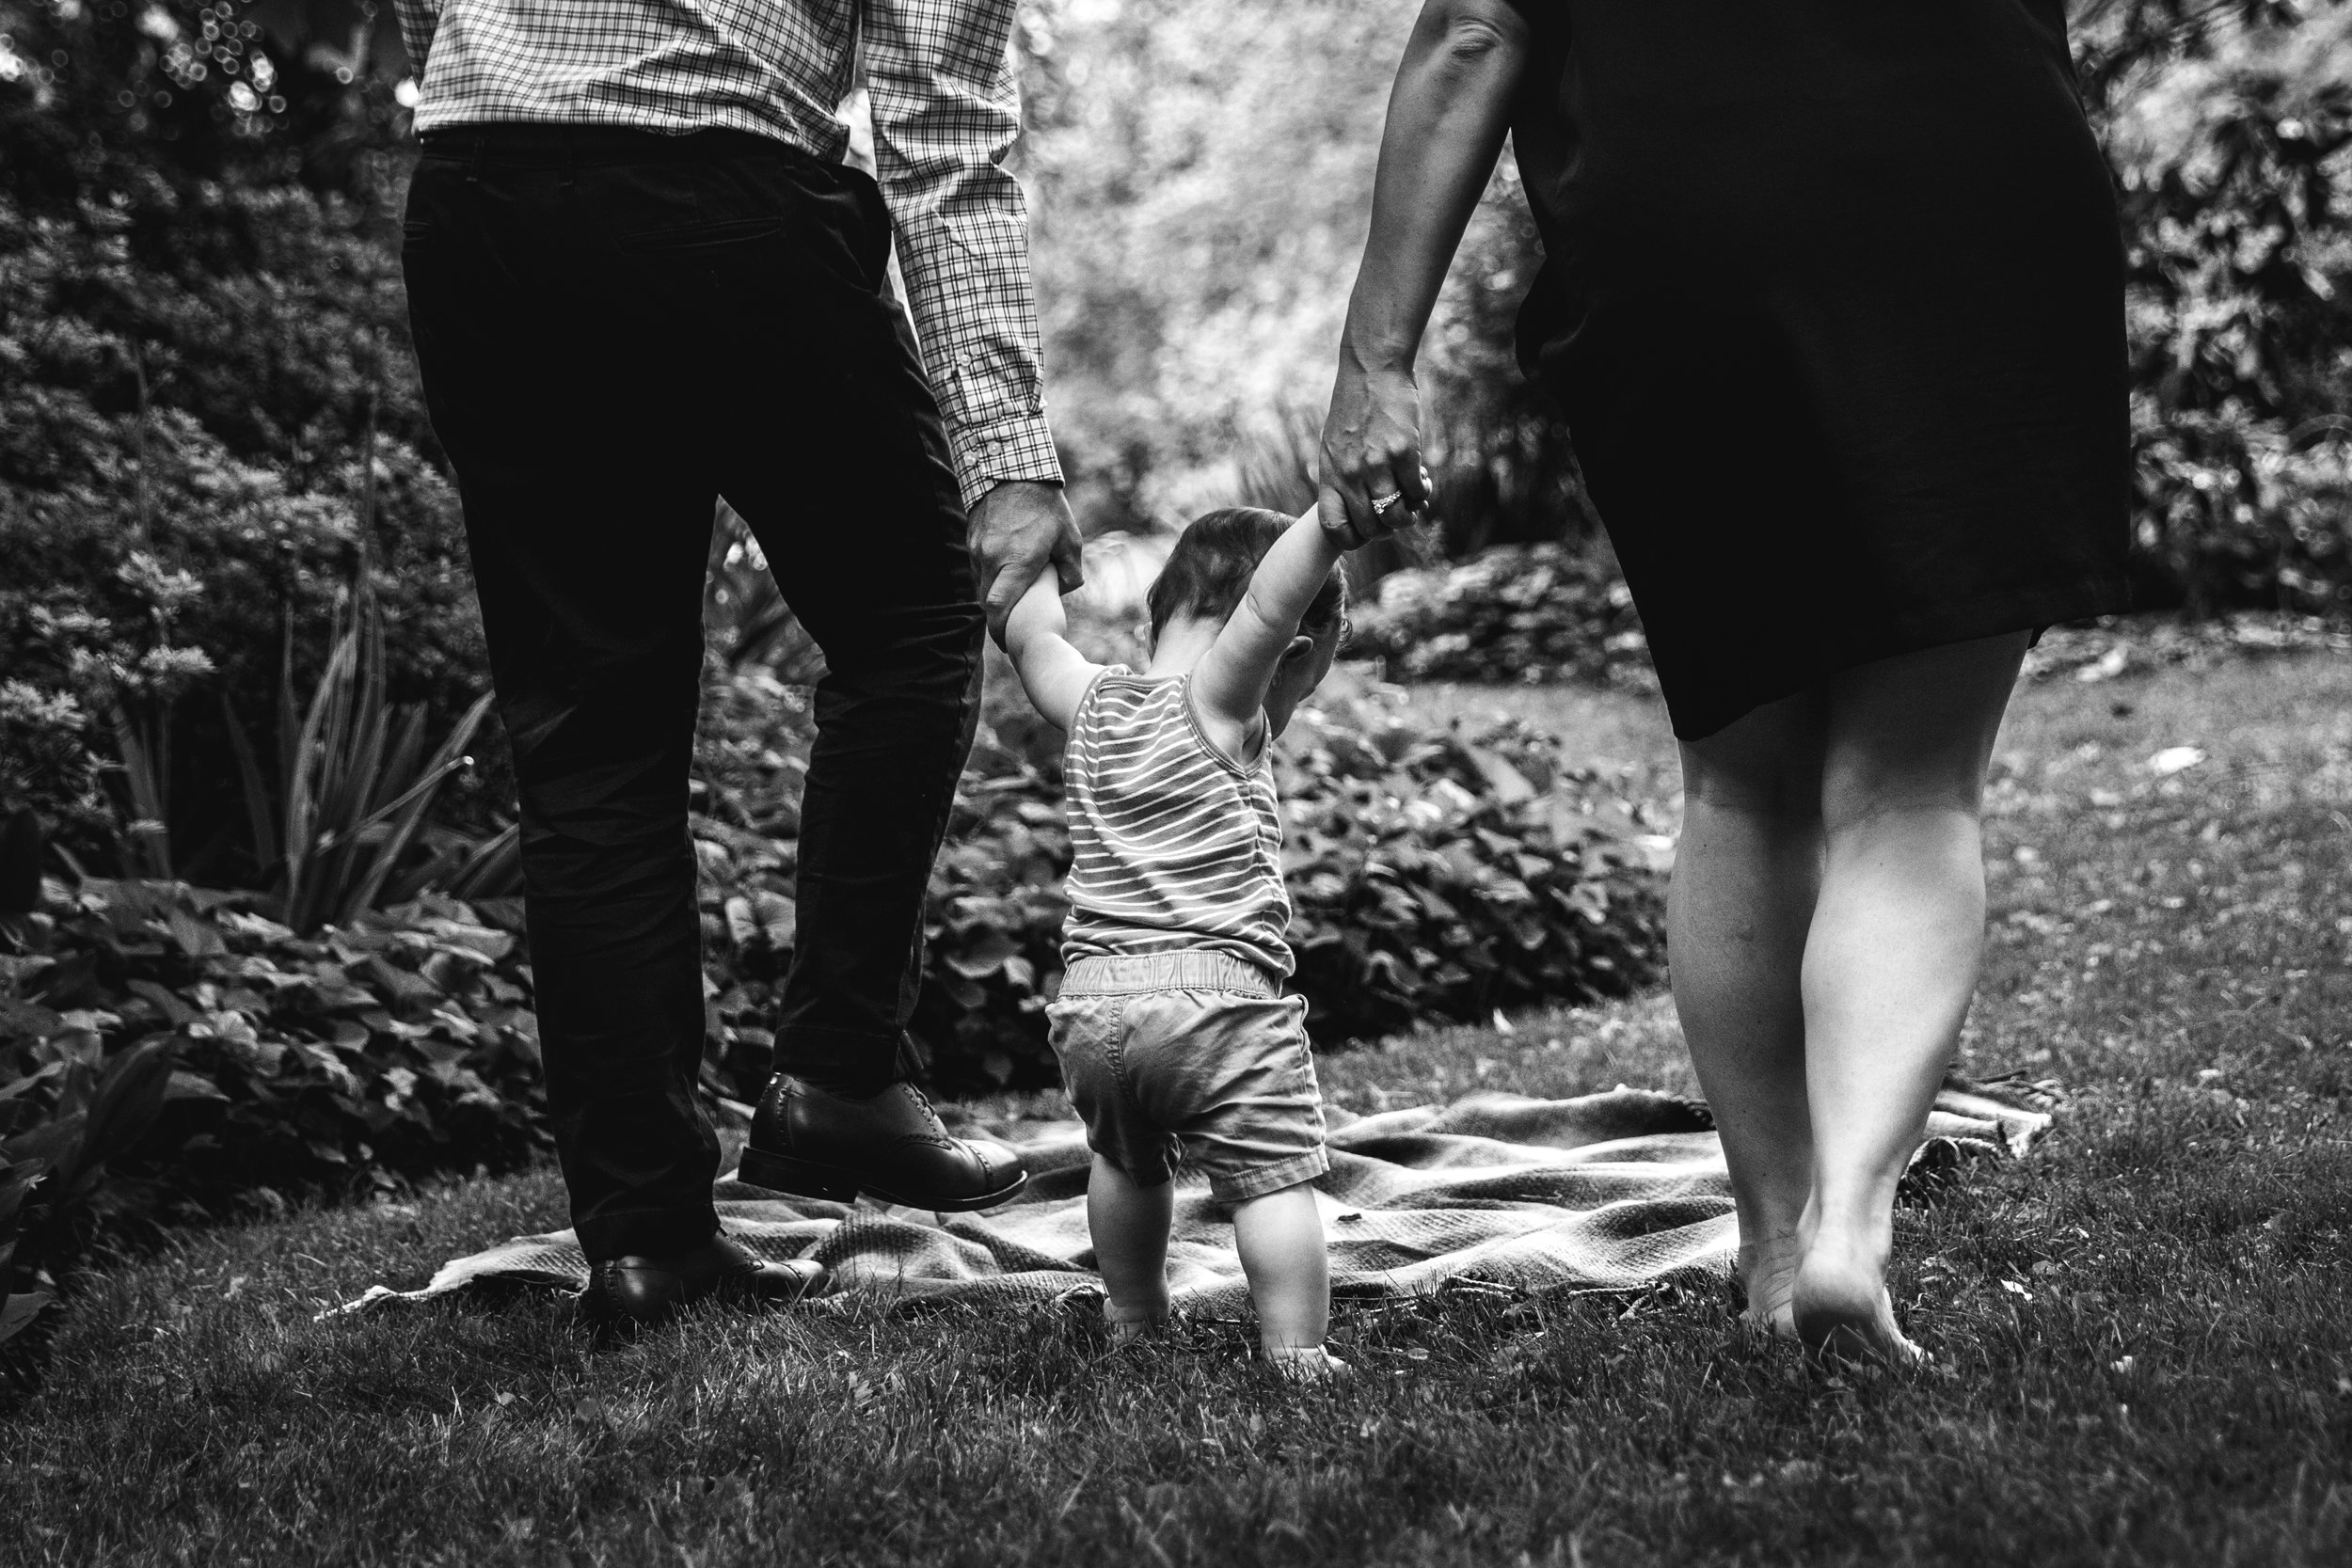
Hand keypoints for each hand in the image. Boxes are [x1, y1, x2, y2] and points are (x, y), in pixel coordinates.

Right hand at [969, 481, 1083, 645]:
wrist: (1011, 470)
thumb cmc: (1046, 506)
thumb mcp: (1070, 538)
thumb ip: (1070, 571)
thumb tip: (1064, 590)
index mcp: (1017, 561)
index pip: (1000, 607)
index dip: (1000, 630)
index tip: (1007, 643)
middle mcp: (992, 558)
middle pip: (987, 603)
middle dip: (998, 620)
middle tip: (1011, 630)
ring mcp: (977, 550)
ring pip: (980, 587)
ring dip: (993, 599)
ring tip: (1011, 601)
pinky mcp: (971, 541)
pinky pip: (977, 570)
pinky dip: (989, 580)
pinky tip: (1003, 577)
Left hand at [1318, 351, 1433, 546]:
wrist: (1373, 369)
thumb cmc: (1355, 407)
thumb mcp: (1335, 445)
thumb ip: (1344, 477)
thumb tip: (1367, 510)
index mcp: (1330, 473)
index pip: (1333, 527)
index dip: (1352, 539)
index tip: (1366, 530)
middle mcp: (1351, 474)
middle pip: (1371, 528)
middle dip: (1388, 528)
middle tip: (1397, 512)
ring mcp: (1377, 464)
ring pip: (1398, 516)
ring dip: (1410, 513)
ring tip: (1412, 498)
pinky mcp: (1404, 452)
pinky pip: (1417, 491)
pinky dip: (1423, 491)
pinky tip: (1422, 478)